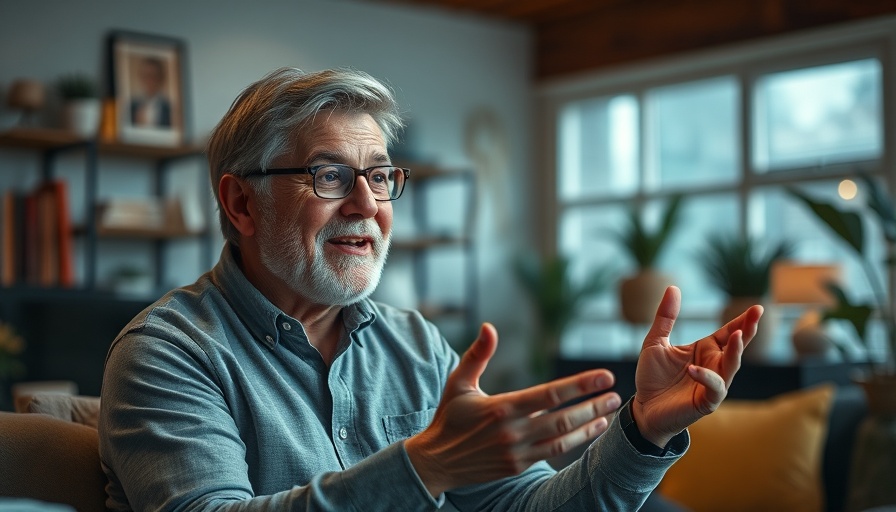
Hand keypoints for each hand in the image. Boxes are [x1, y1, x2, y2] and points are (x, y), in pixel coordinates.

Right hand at [405, 322, 621, 496]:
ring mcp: (517, 452)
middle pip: (563, 417)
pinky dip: (574, 442)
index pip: (549, 394)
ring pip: (562, 438)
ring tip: (609, 413)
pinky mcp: (517, 466)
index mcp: (501, 408)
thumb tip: (489, 326)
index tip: (603, 377)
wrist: (435, 462)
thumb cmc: (448, 417)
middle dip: (592, 405)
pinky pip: (553, 453)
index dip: (580, 385)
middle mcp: (513, 432)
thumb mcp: (459, 382)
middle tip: (614, 395)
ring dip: (589, 425)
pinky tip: (589, 432)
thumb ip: (477, 354)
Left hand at [632, 286, 762, 447]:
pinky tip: (693, 368)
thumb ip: (665, 317)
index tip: (756, 307)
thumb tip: (673, 287)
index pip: (728, 331)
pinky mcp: (707, 401)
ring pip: (731, 366)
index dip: (742, 321)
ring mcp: (713, 384)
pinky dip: (706, 377)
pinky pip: (713, 388)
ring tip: (736, 336)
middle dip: (747, 331)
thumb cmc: (652, 376)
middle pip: (736, 346)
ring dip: (735, 352)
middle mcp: (715, 365)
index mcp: (706, 349)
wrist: (644, 407)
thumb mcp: (655, 342)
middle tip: (756, 314)